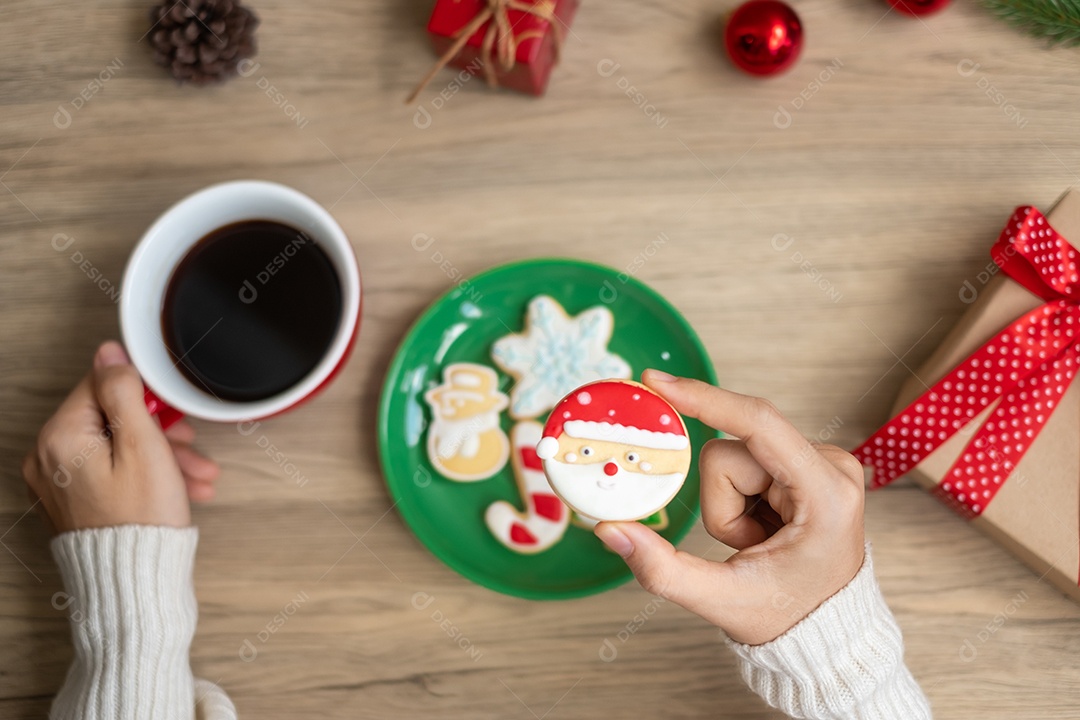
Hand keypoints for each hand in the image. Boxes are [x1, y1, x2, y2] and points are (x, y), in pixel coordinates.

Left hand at [21, 341, 219, 533]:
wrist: (136, 581)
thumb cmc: (142, 520)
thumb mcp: (142, 444)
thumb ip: (124, 392)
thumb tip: (110, 353)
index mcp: (59, 438)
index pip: (100, 385)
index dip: (144, 395)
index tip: (172, 413)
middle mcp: (48, 459)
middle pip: (110, 418)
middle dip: (158, 429)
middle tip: (189, 443)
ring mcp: (58, 482)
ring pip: (115, 446)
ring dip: (160, 454)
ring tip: (196, 473)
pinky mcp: (74, 500)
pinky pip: (111, 470)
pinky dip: (144, 473)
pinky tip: (179, 486)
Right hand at [594, 370, 864, 645]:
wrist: (825, 629)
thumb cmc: (787, 615)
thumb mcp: (722, 599)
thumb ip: (662, 569)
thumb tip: (608, 530)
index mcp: (825, 493)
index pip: (759, 424)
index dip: (705, 399)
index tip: (657, 381)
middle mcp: (831, 465)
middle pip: (732, 451)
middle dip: (721, 504)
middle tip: (748, 545)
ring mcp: (821, 461)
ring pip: (733, 456)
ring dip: (729, 504)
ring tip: (757, 541)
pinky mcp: (805, 462)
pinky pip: (745, 461)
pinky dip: (739, 498)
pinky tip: (763, 528)